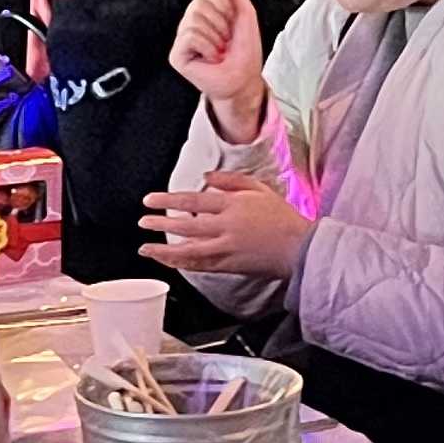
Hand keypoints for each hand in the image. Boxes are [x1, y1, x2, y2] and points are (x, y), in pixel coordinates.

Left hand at [142, 172, 312, 281]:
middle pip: (187, 225)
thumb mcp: (259, 188)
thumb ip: (231, 180)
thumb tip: (206, 176)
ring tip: (146, 248)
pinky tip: (170, 261)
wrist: (300, 247)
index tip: (150, 200)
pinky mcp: (230, 266)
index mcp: (233, 205)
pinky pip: (201, 265)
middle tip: (143, 222)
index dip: (169, 200)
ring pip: (189, 250)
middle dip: (161, 223)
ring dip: (165, 250)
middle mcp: (227, 227)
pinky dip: (183, 263)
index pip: (194, 200)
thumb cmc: (282, 217)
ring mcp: (228, 248)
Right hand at [165, 0, 268, 142]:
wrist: (244, 79)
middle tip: (226, 39)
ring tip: (219, 49)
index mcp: (203, 11)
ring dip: (216, 36)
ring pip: (193, 19)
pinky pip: (190, 36)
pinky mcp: (177, 55)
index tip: (232, 22)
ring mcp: (181, 39)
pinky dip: (208, 46)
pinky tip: (211, 57)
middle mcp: (189, 22)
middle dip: (221, 22)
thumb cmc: (244, 51)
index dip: (224, 5)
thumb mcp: (245, 13)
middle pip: (198, 3)